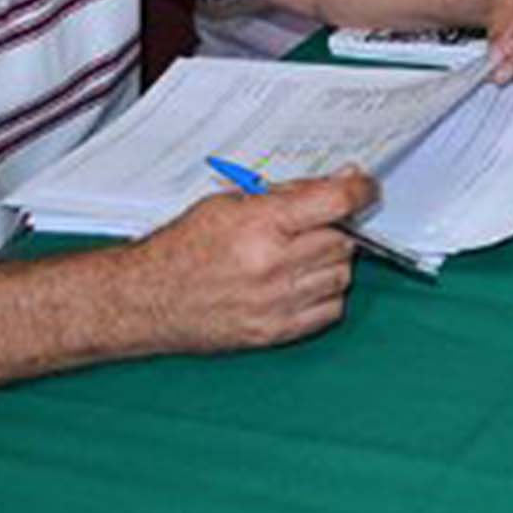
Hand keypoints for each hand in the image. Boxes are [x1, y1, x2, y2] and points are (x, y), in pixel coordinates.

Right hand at [131, 168, 372, 351]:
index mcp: (260, 225)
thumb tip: (339, 181)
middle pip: (343, 240)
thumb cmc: (183, 248)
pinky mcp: (275, 332)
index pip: (336, 202)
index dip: (360, 190)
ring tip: (299, 255)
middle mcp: (273, 265)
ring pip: (342, 275)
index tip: (365, 187)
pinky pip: (331, 310)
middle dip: (335, 228)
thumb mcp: (229, 203)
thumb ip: (288, 193)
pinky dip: (324, 294)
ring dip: (330, 261)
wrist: (146, 299)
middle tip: (313, 225)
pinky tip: (300, 283)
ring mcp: (276, 303)